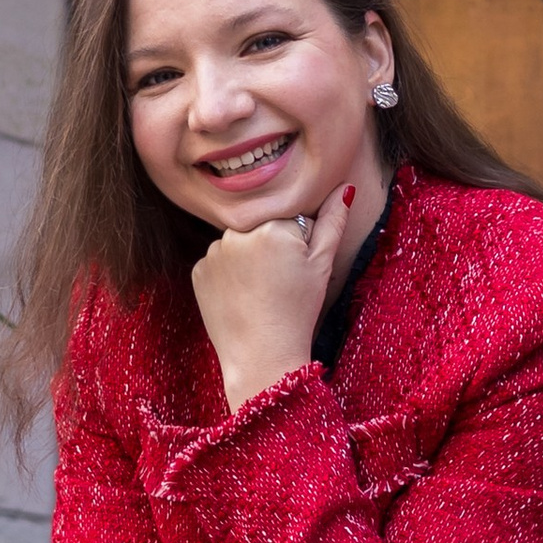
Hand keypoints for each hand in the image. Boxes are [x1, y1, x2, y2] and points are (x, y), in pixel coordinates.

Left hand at [189, 181, 362, 413]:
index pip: (288, 217)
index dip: (296, 242)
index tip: (295, 268)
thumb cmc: (297, 312)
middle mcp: (237, 232)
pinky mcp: (198, 270)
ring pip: (238, 242)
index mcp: (272, 226)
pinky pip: (218, 262)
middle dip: (271, 245)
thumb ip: (332, 221)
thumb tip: (343, 187)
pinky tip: (241, 296)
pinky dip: (228, 274)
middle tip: (279, 281)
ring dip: (248, 257)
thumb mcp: (322, 265)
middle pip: (260, 226)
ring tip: (260, 291)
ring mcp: (213, 251)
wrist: (261, 356)